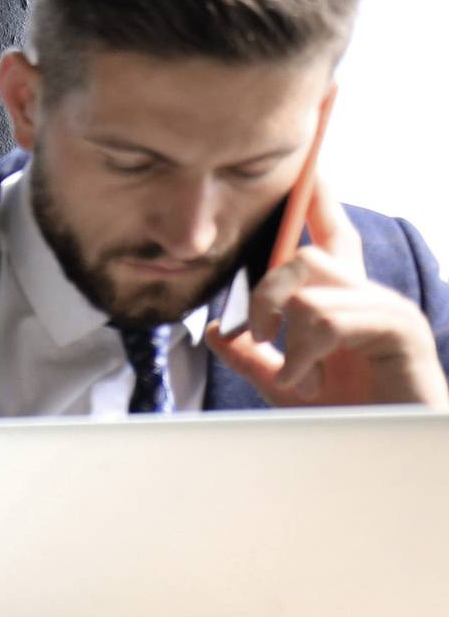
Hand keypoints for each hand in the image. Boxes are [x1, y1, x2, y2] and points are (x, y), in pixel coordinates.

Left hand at [205, 176, 448, 407]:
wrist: (387, 449)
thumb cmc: (346, 416)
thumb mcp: (284, 383)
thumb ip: (252, 356)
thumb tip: (219, 328)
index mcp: (342, 302)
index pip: (330, 238)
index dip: (320, 203)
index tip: (313, 167)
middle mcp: (365, 295)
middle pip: (301, 258)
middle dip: (264, 295)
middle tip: (261, 337)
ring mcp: (384, 308)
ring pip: (308, 289)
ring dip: (288, 339)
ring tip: (299, 378)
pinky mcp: (397, 328)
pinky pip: (327, 320)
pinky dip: (304, 356)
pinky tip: (308, 383)